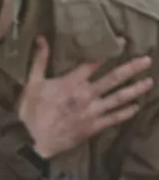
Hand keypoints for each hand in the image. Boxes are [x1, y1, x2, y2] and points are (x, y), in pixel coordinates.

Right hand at [18, 37, 152, 158]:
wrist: (34, 140)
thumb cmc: (32, 112)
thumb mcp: (32, 84)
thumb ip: (39, 61)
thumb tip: (42, 39)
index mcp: (71, 83)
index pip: (94, 62)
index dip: (108, 50)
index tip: (122, 41)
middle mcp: (86, 95)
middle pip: (113, 79)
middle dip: (131, 68)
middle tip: (147, 60)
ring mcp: (93, 111)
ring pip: (119, 98)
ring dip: (135, 89)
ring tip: (149, 82)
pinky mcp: (94, 126)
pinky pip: (114, 118)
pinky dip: (126, 112)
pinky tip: (136, 107)